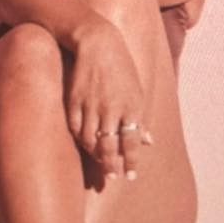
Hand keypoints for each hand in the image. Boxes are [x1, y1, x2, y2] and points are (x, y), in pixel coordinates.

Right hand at [67, 19, 153, 182]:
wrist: (97, 44)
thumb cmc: (121, 68)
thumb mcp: (137, 91)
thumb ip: (140, 119)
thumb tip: (149, 142)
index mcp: (131, 107)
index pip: (131, 142)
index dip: (131, 162)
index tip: (130, 176)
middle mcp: (111, 109)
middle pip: (109, 147)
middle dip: (111, 166)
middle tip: (112, 178)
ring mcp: (91, 106)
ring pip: (91, 141)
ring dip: (96, 156)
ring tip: (100, 164)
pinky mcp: (74, 101)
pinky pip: (76, 129)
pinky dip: (81, 140)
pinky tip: (86, 145)